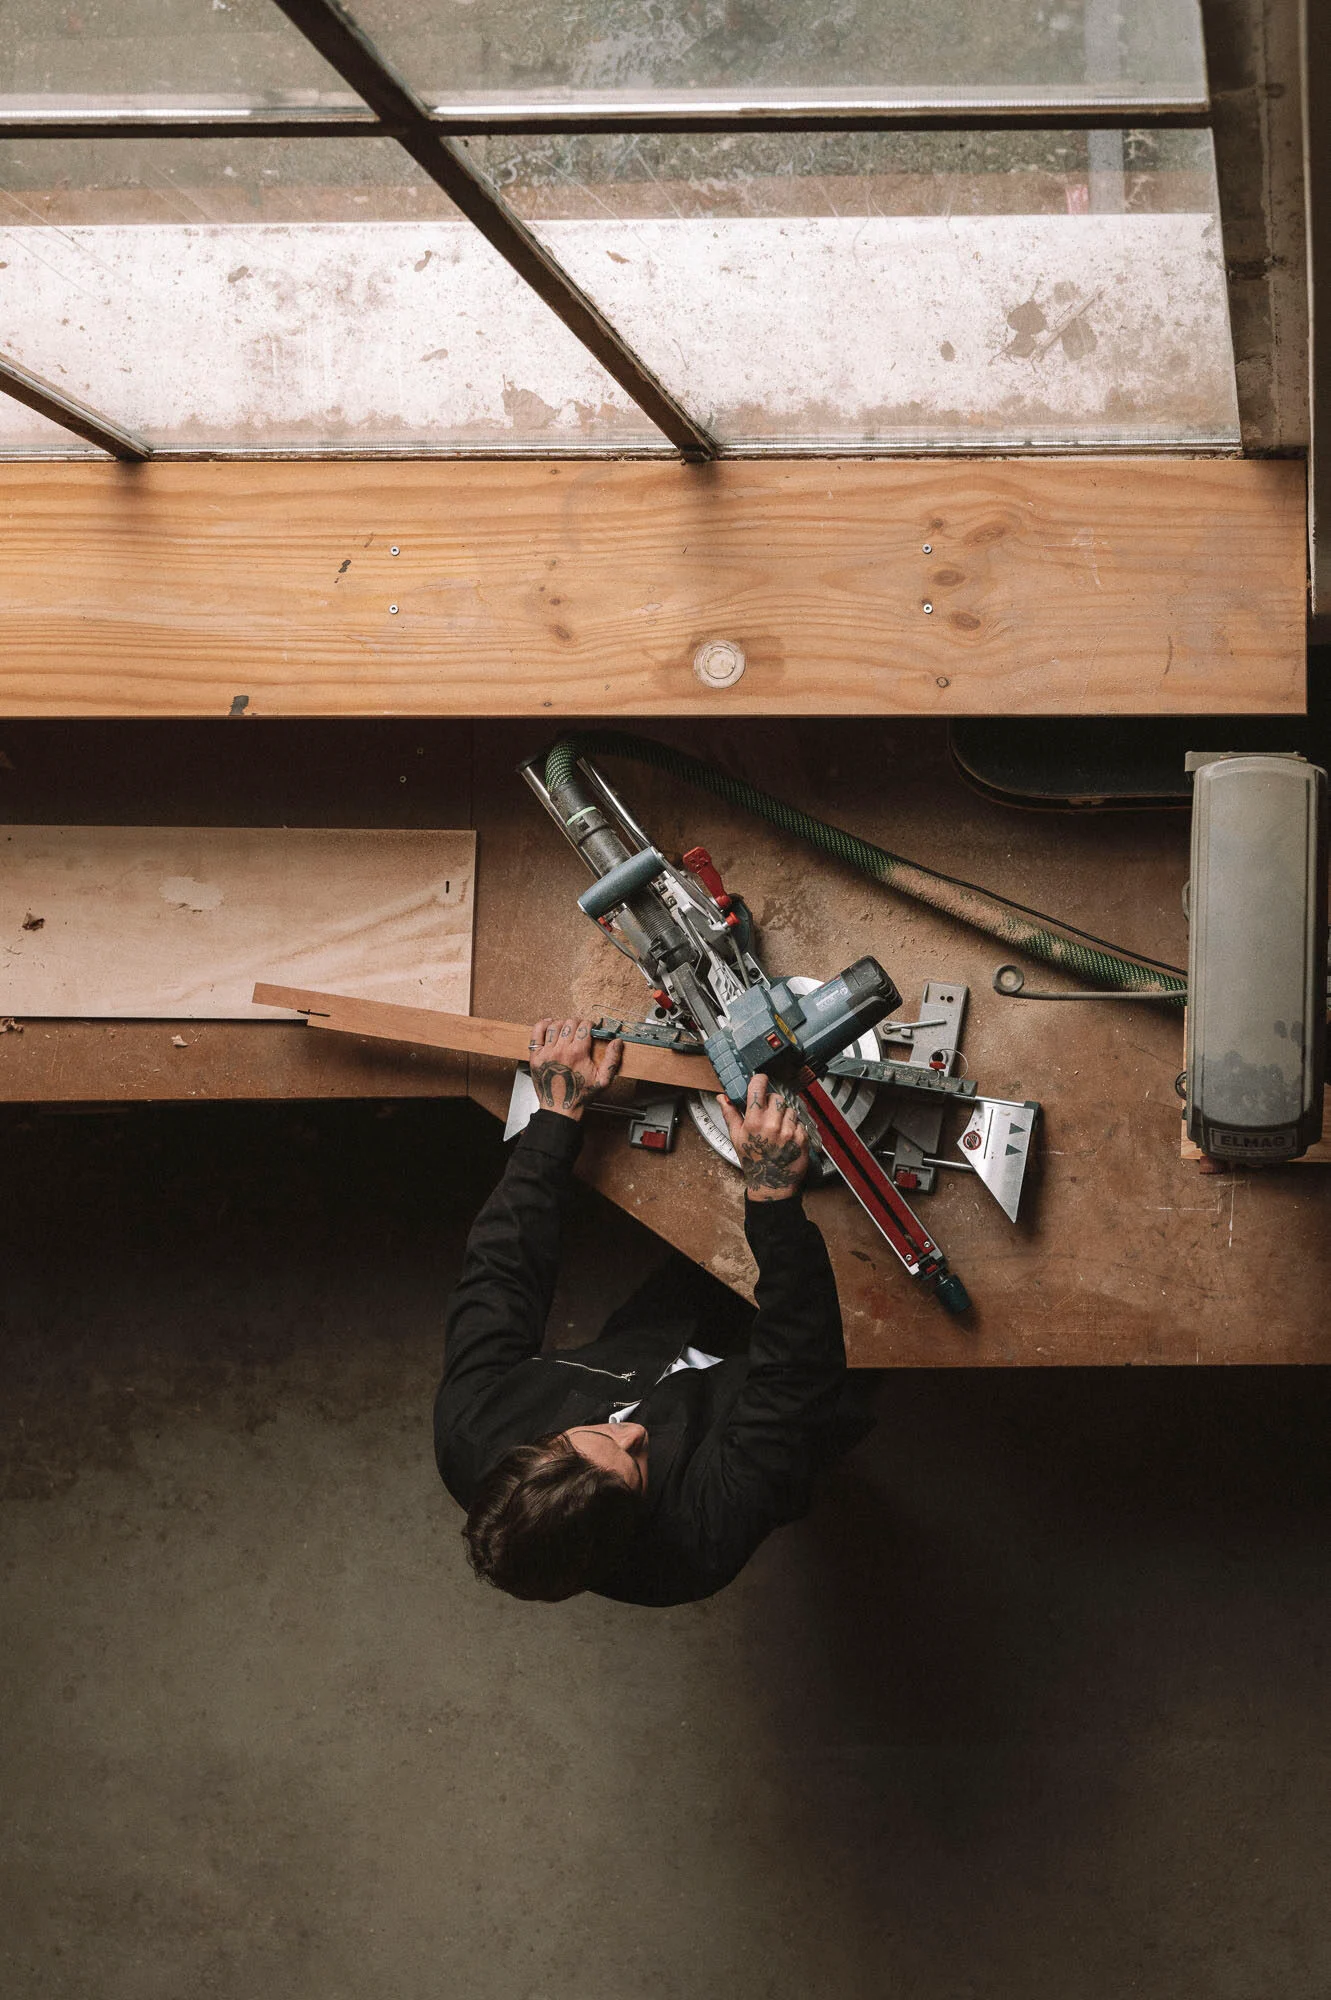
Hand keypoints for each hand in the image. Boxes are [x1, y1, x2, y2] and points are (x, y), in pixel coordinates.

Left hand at [527, 1017, 622, 1121]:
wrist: (560, 1108)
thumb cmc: (580, 1095)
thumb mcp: (603, 1080)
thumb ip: (612, 1059)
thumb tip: (617, 1042)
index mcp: (577, 1054)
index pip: (584, 1026)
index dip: (590, 1024)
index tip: (591, 1027)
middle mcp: (560, 1050)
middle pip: (570, 1023)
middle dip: (578, 1023)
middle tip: (581, 1030)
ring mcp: (546, 1052)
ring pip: (555, 1025)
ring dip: (563, 1024)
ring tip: (567, 1030)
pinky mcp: (535, 1056)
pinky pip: (537, 1032)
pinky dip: (543, 1025)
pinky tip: (550, 1025)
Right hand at [717, 1074, 809, 1200]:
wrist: (772, 1184)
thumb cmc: (754, 1161)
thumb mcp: (736, 1138)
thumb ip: (730, 1114)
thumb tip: (722, 1097)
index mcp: (754, 1122)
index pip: (759, 1087)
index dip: (759, 1080)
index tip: (760, 1082)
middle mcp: (772, 1125)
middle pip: (776, 1097)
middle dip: (772, 1103)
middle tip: (768, 1115)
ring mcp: (788, 1131)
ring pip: (789, 1108)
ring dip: (784, 1115)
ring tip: (777, 1129)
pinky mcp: (801, 1138)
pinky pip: (799, 1121)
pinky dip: (794, 1126)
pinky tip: (786, 1137)